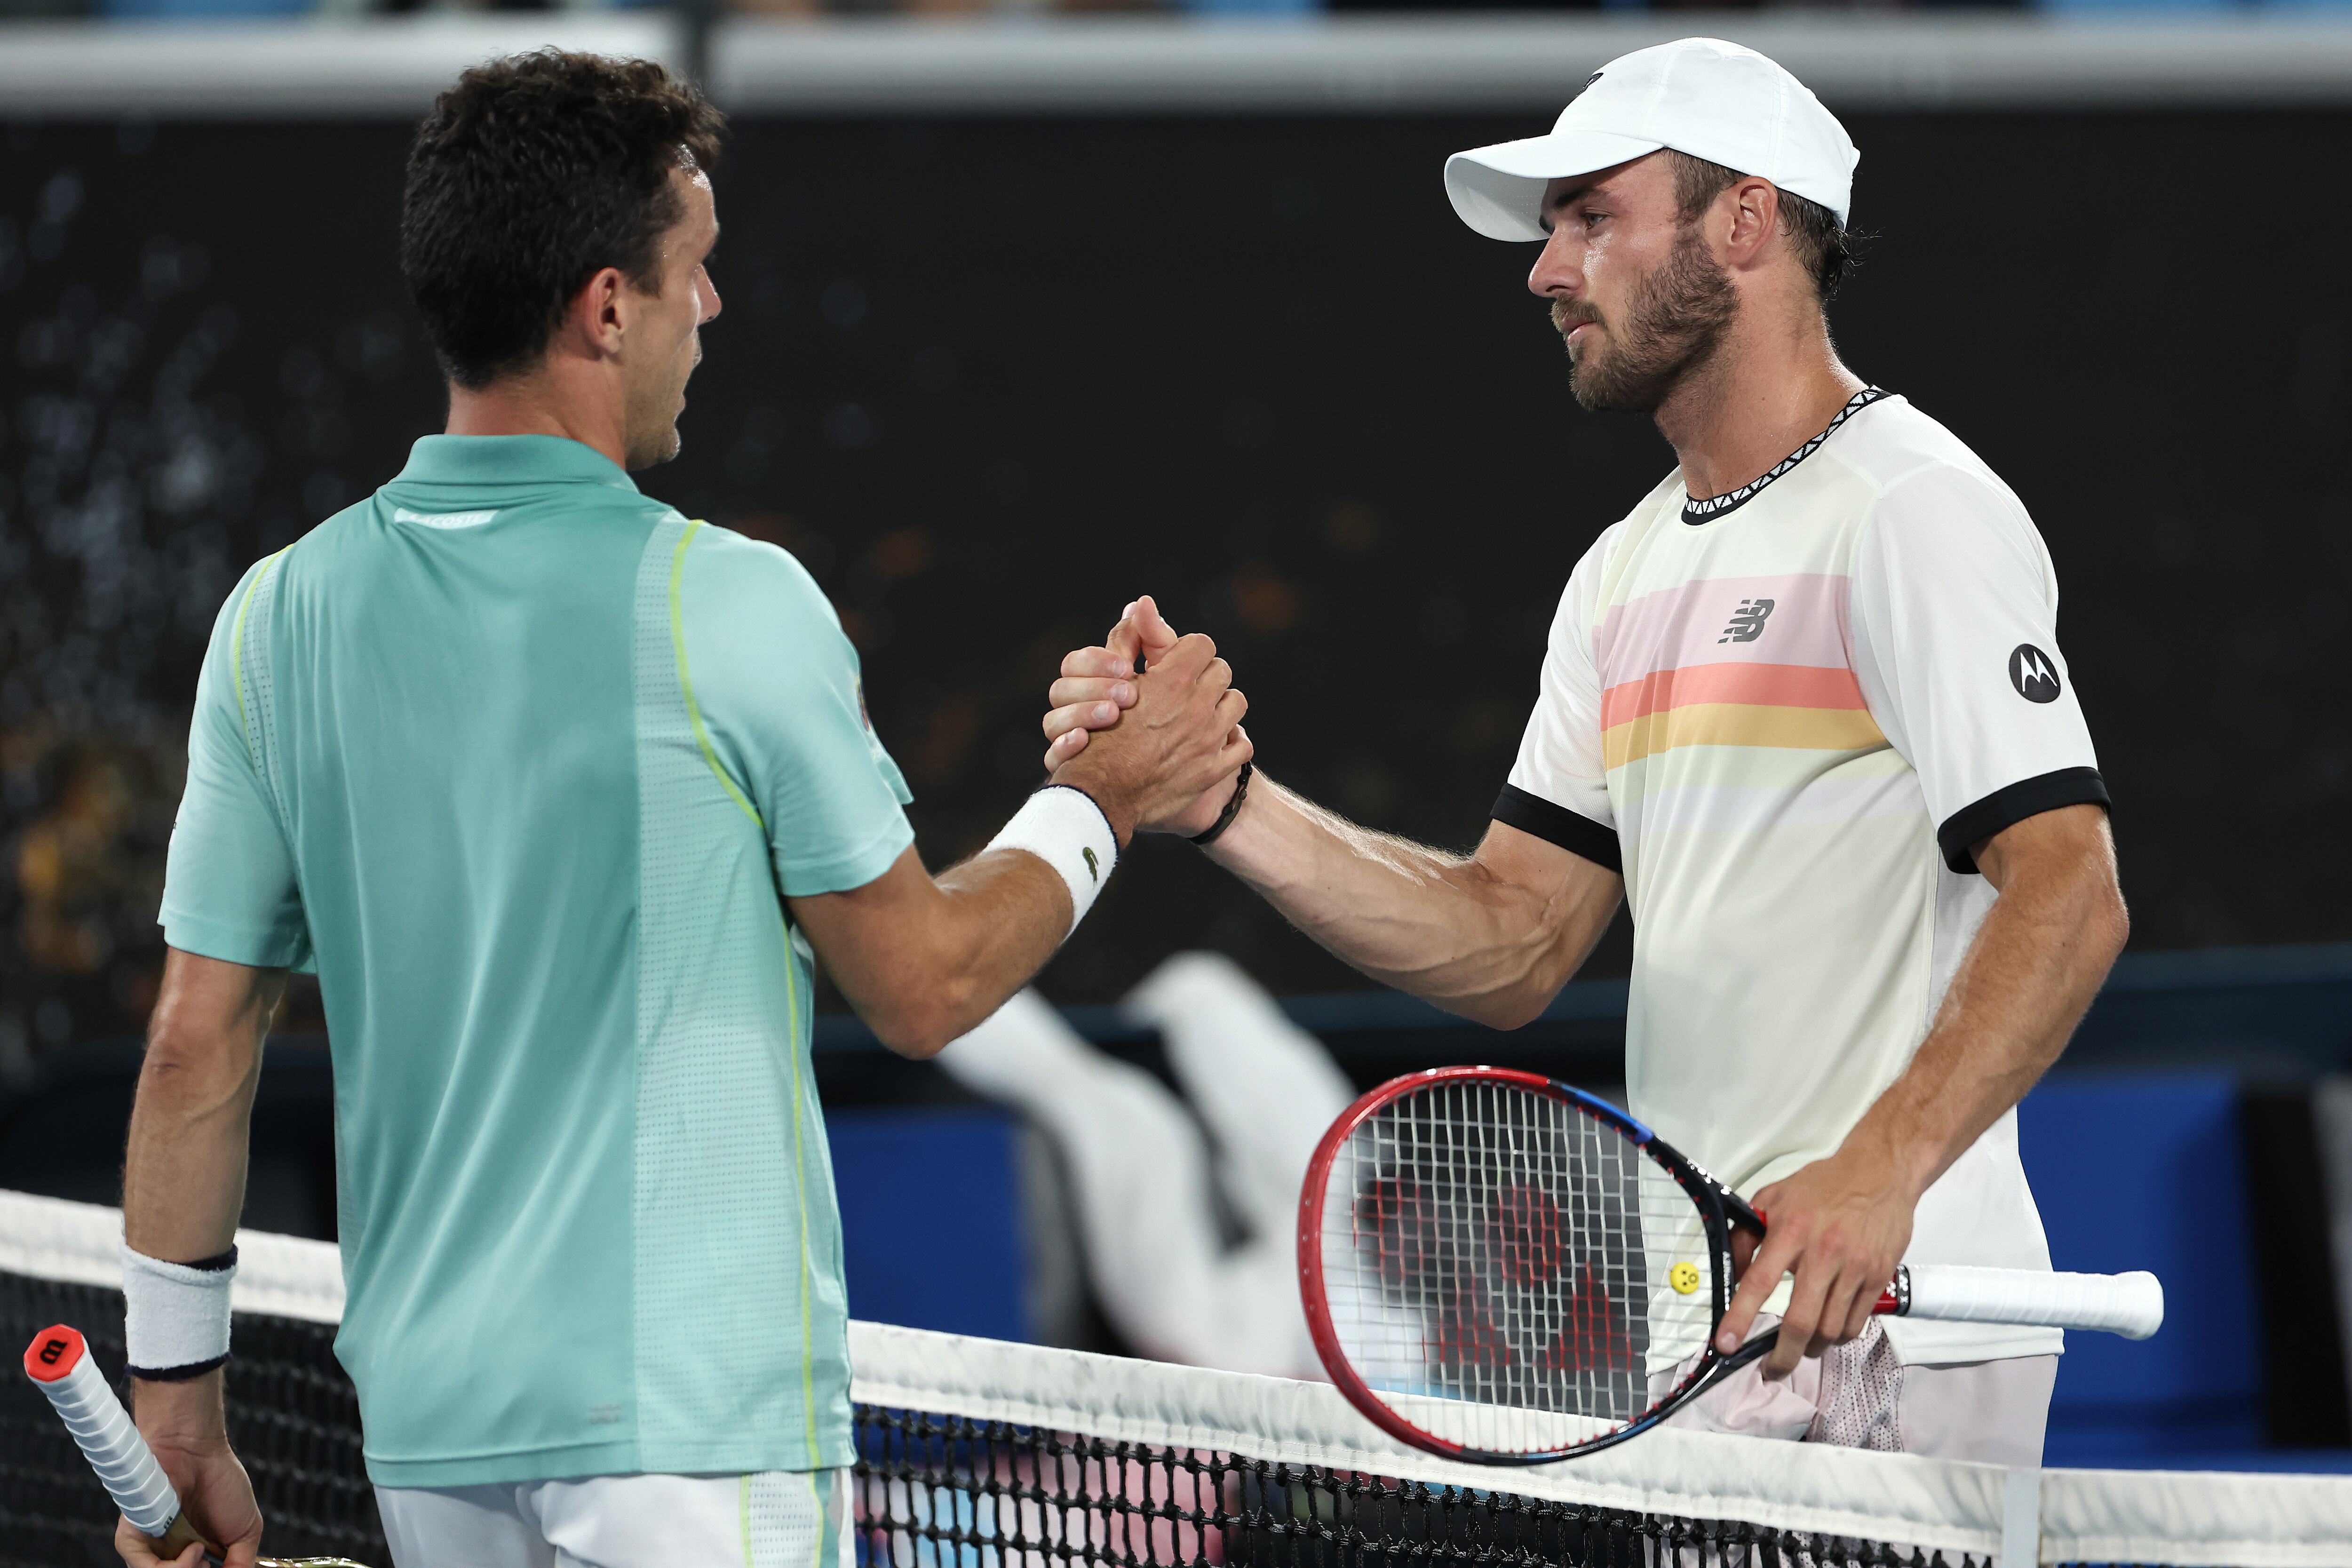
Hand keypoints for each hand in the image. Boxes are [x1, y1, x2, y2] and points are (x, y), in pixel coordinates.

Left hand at [120, 1379, 262, 1567]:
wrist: (198, 1452)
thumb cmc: (222, 1482)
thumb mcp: (247, 1530)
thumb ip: (241, 1562)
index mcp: (193, 1554)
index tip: (221, 1565)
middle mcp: (169, 1555)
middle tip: (212, 1565)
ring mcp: (151, 1549)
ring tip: (199, 1553)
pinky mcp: (133, 1539)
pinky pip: (140, 1567)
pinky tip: (192, 1549)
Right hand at [1051, 630, 1250, 843]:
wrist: (1101, 794)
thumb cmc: (1097, 734)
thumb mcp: (1109, 681)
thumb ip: (1129, 639)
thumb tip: (1143, 602)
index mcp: (1172, 680)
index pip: (1202, 644)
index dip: (1188, 650)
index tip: (1177, 662)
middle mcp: (1196, 707)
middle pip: (1222, 671)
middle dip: (1206, 675)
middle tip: (1187, 687)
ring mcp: (1208, 740)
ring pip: (1237, 704)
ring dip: (1222, 705)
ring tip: (1202, 713)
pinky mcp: (1213, 769)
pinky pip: (1242, 745)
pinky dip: (1232, 741)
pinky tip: (1217, 742)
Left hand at [1713, 1142, 1915, 1378]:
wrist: (1880, 1172)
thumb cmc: (1823, 1185)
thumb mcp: (1773, 1198)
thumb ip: (1747, 1236)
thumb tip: (1729, 1275)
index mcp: (1790, 1230)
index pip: (1758, 1282)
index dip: (1740, 1317)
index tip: (1726, 1344)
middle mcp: (1823, 1252)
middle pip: (1800, 1321)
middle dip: (1782, 1356)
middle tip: (1771, 1370)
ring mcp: (1854, 1267)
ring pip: (1830, 1329)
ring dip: (1811, 1347)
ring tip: (1800, 1346)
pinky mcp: (1878, 1277)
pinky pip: (1855, 1323)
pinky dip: (1837, 1335)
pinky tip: (1828, 1329)